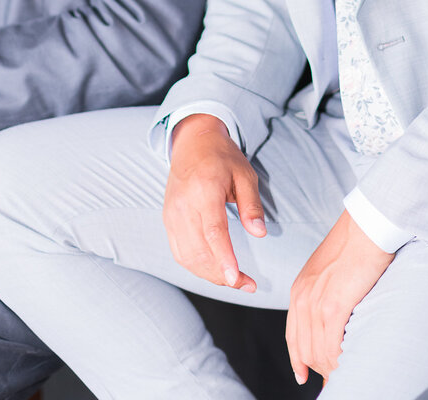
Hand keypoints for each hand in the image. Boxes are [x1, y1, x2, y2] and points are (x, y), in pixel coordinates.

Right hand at [164, 113, 266, 291]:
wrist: (192, 143)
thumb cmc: (222, 157)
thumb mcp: (245, 174)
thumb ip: (252, 205)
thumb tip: (260, 233)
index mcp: (204, 189)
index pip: (213, 231)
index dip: (225, 258)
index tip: (237, 279)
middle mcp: (183, 204)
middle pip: (200, 250)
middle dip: (223, 275)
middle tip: (248, 285)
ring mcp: (171, 214)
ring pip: (187, 257)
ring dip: (210, 275)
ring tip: (234, 280)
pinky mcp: (167, 220)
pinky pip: (179, 252)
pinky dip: (196, 267)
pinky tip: (214, 270)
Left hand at [286, 209, 393, 385]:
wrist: (366, 227)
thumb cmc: (354, 245)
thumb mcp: (327, 271)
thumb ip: (323, 294)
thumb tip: (332, 320)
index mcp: (299, 290)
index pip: (293, 337)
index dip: (298, 360)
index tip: (304, 375)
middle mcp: (302, 298)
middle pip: (304, 350)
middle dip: (319, 368)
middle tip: (337, 376)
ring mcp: (316, 303)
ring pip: (318, 353)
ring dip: (332, 368)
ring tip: (348, 371)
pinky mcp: (334, 306)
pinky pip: (332, 347)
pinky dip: (340, 361)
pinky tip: (351, 362)